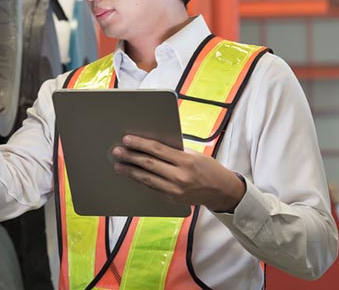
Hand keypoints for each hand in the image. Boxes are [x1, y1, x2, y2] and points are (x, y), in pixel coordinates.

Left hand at [111, 135, 245, 212]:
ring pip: (147, 179)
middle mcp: (180, 176)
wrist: (222, 191)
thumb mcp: (194, 154)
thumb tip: (148, 145)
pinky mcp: (172, 199)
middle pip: (149, 164)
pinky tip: (131, 175)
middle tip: (116, 151)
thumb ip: (174, 151)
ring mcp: (175, 190)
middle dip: (130, 157)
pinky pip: (152, 188)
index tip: (126, 139)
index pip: (157, 150)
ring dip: (130, 171)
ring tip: (118, 166)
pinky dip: (140, 181)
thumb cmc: (207, 168)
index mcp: (186, 161)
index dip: (140, 144)